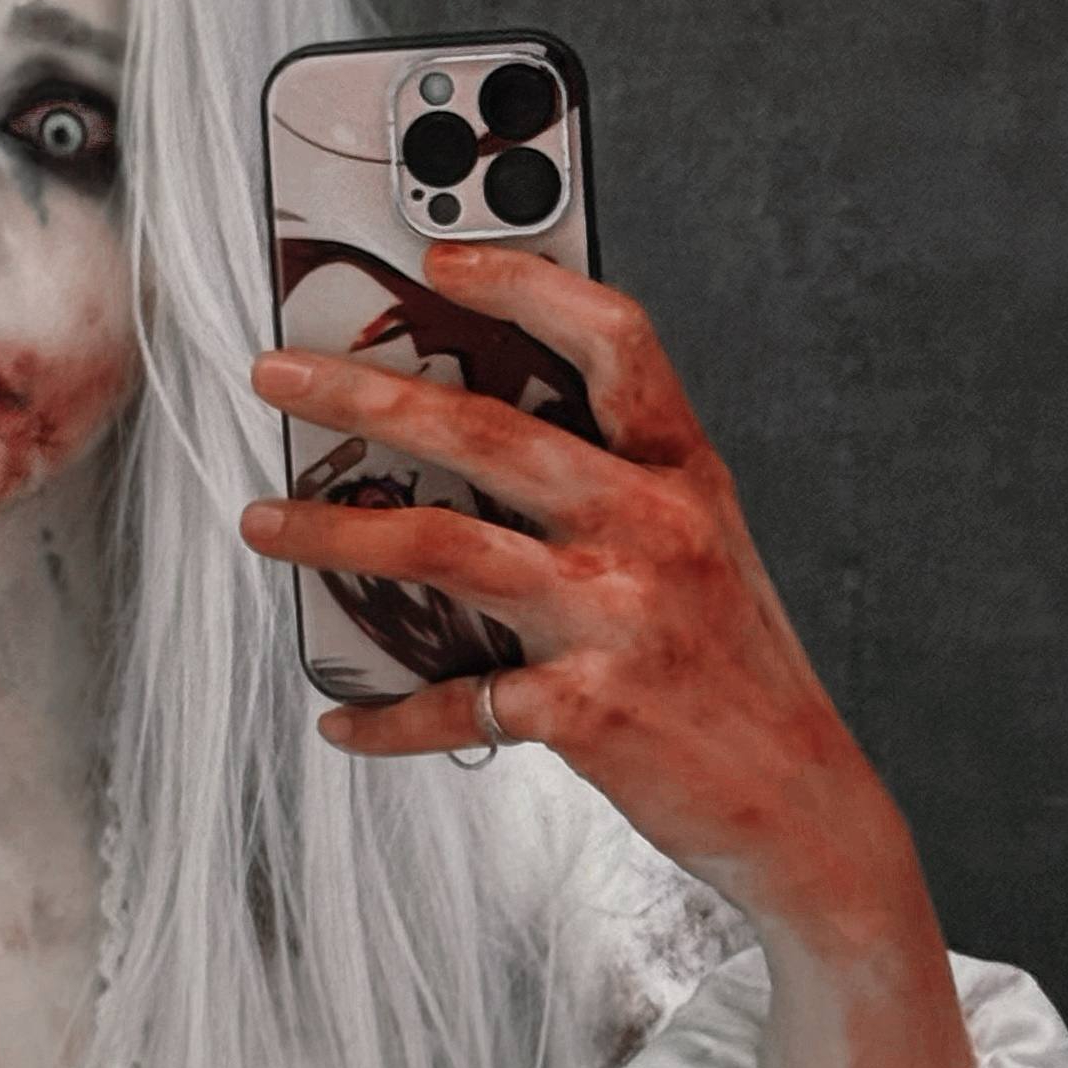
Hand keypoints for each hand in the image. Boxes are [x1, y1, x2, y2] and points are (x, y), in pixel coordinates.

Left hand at [240, 239, 908, 932]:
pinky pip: (454, 702)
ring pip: (441, 549)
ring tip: (261, 522)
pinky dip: (384, 714)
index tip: (439, 260)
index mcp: (683, 475)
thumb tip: (455, 457)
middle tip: (275, 372)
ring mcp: (619, 617)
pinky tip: (340, 714)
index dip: (527, 286)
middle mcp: (655, 528)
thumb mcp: (698, 553)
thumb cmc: (733, 674)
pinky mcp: (588, 709)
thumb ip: (609, 494)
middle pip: (486, 433)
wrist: (806, 808)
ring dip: (332, 534)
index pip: (614, 341)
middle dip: (364, 392)